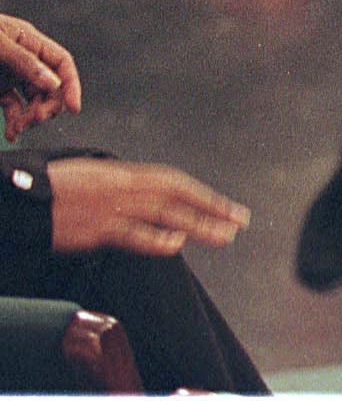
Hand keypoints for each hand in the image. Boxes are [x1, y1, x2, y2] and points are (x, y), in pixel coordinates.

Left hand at [0, 15, 81, 141]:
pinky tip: (12, 133)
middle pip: (51, 86)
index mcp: (28, 41)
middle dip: (46, 106)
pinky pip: (14, 109)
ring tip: (17, 128)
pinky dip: (15, 122)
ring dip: (30, 117)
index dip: (71, 85)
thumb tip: (52, 82)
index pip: (61, 63)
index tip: (73, 108)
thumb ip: (24, 61)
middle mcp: (23, 60)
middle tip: (33, 120)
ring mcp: (10, 76)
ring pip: (33, 101)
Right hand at [47, 158, 248, 255]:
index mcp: (125, 174)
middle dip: (212, 209)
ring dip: (197, 226)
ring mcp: (112, 208)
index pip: (175, 183)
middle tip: (240, 221)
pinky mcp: (96, 230)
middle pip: (177, 197)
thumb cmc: (57, 187)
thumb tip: (151, 196)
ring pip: (164, 215)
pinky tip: (176, 245)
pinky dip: (154, 239)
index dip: (204, 195)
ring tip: (224, 236)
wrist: (22, 194)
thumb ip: (125, 186)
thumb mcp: (96, 176)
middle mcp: (124, 188)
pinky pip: (131, 235)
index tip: (229, 208)